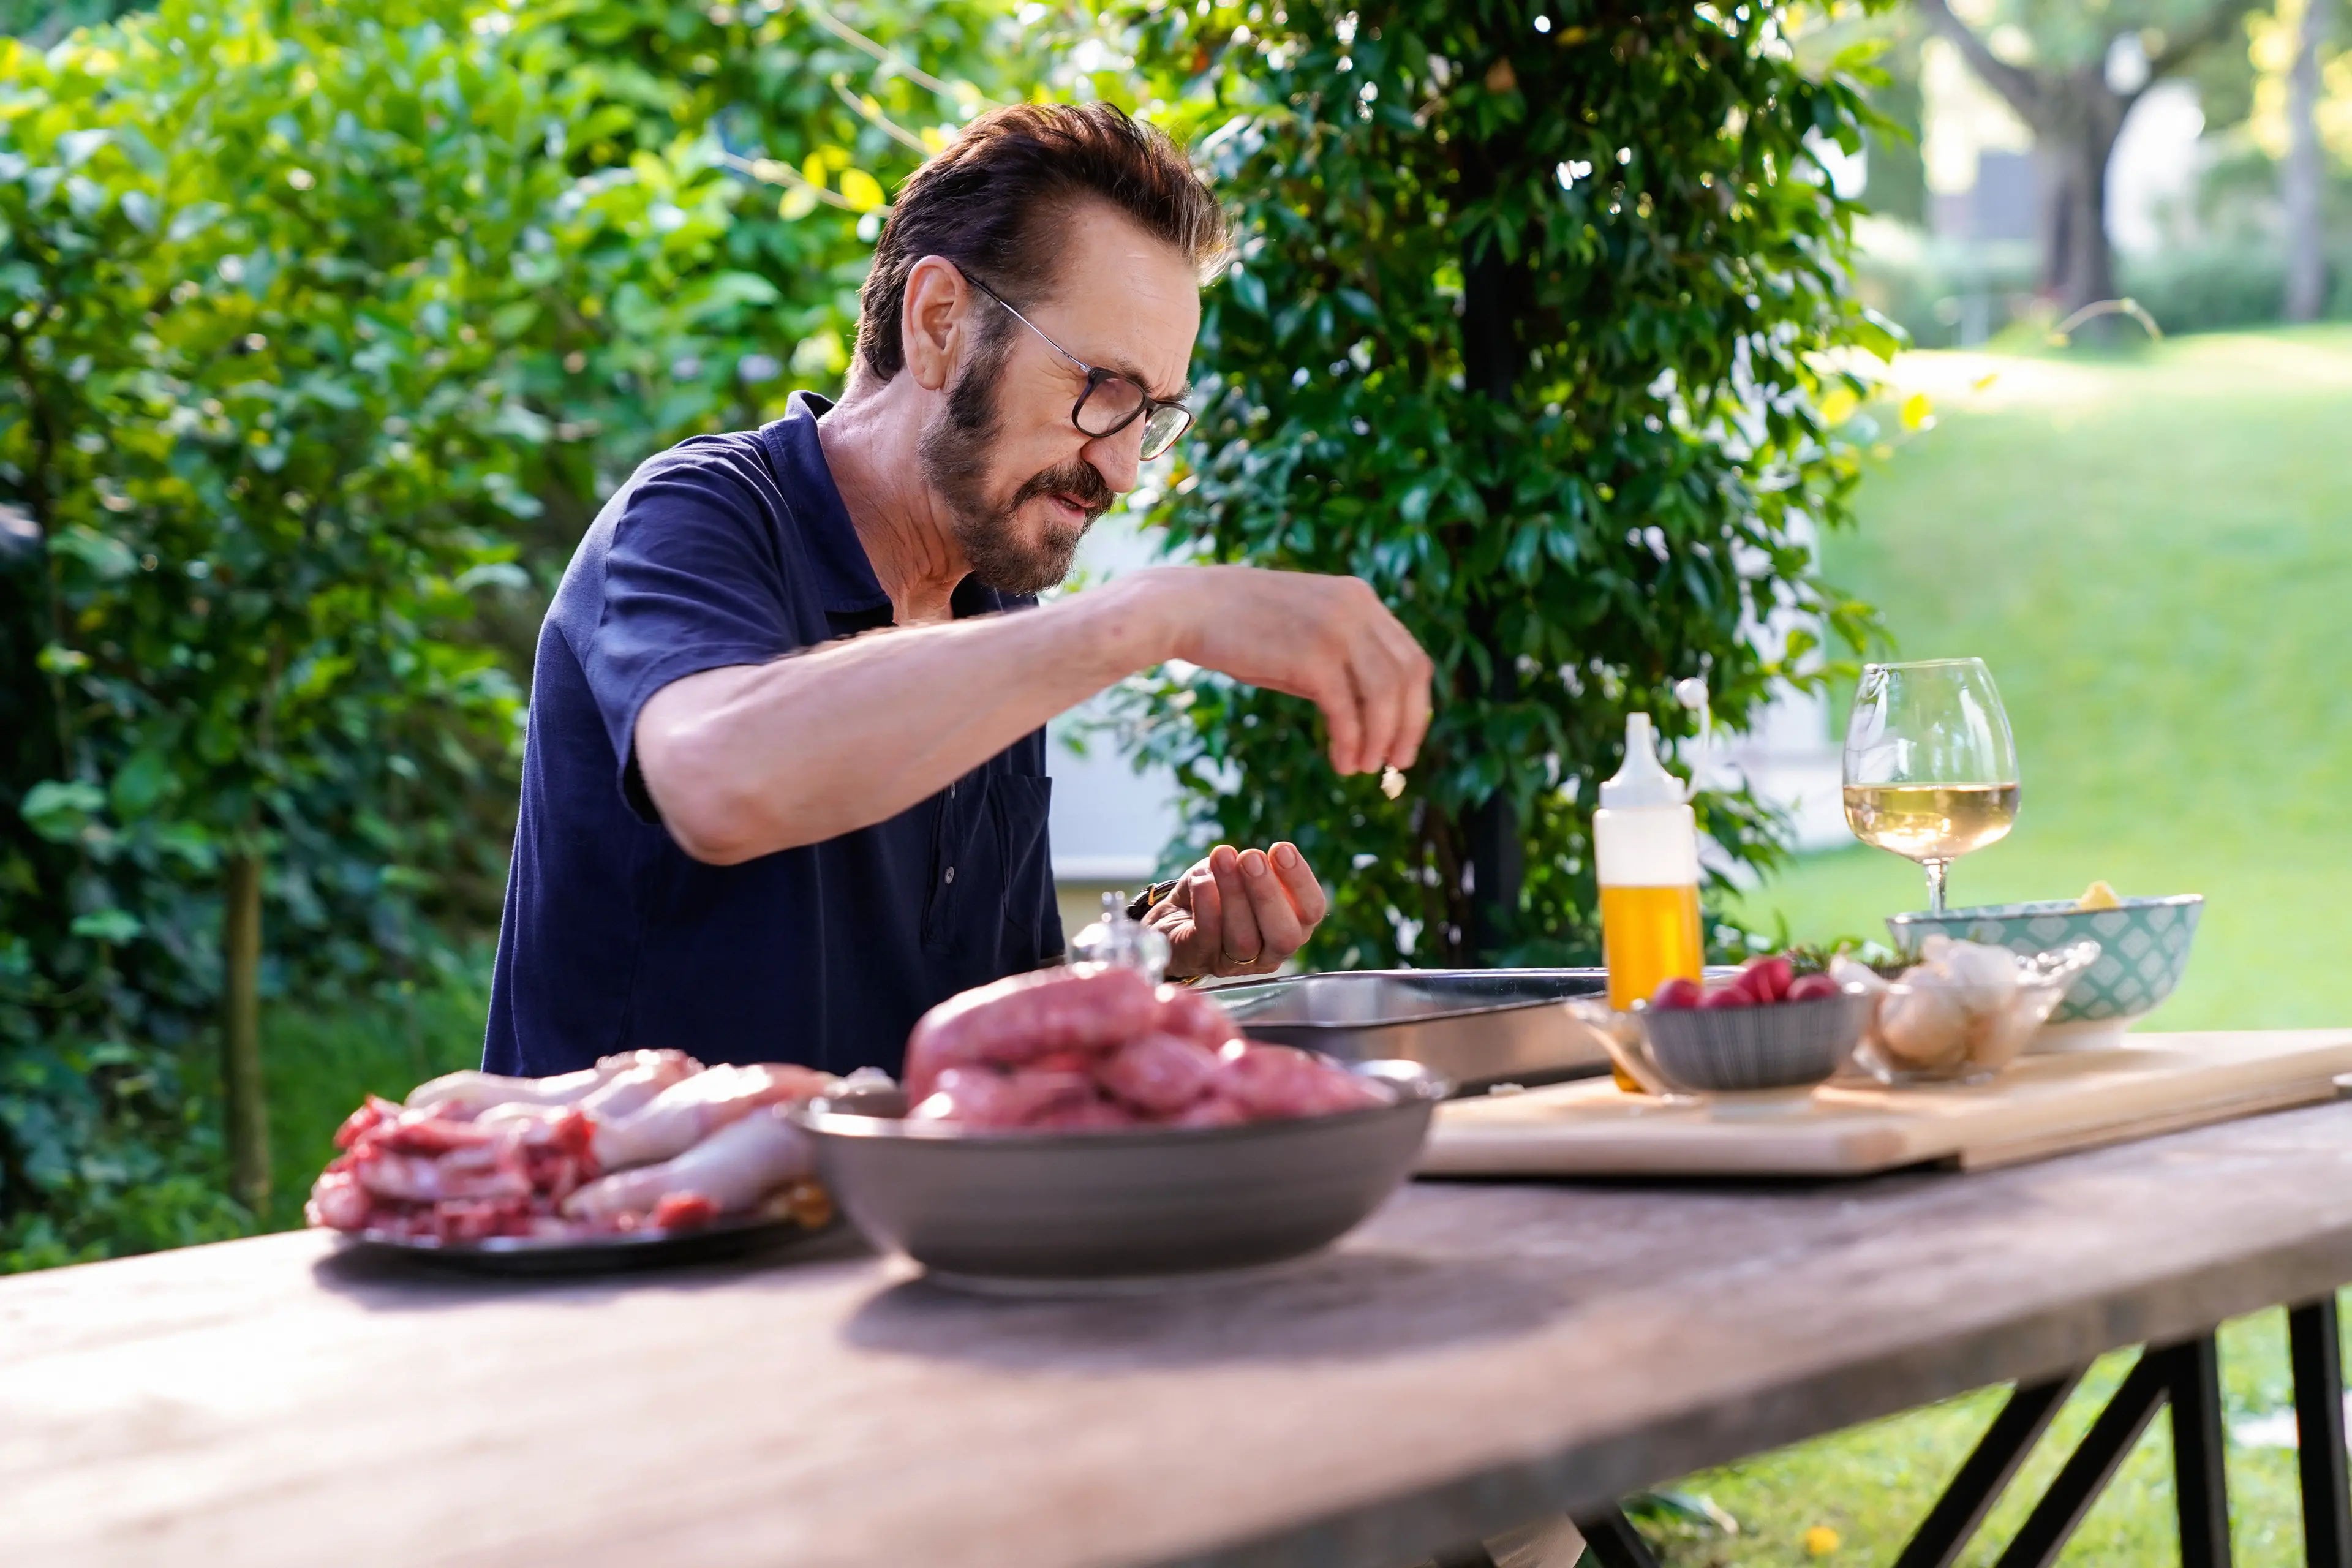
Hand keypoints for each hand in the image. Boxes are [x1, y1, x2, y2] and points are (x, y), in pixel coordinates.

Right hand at [1111, 565, 1433, 777]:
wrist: (1185, 608)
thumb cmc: (1238, 629)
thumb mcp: (1303, 635)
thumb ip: (1340, 662)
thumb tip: (1370, 717)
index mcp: (1359, 597)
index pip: (1410, 656)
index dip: (1416, 703)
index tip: (1404, 737)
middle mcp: (1357, 607)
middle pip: (1410, 676)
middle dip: (1410, 726)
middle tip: (1397, 763)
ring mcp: (1338, 630)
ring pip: (1385, 697)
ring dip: (1381, 740)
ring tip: (1364, 769)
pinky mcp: (1313, 658)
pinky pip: (1348, 711)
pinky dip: (1350, 743)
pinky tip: (1343, 762)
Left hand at [1145, 842, 1329, 979]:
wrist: (1172, 918)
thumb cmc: (1215, 893)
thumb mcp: (1237, 873)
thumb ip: (1251, 868)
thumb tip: (1252, 859)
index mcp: (1291, 926)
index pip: (1311, 912)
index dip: (1300, 881)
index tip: (1281, 849)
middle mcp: (1270, 952)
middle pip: (1284, 936)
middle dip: (1268, 894)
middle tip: (1251, 858)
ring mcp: (1235, 963)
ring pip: (1244, 940)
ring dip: (1233, 894)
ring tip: (1222, 858)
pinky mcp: (1201, 960)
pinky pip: (1208, 936)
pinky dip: (1206, 904)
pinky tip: (1202, 879)